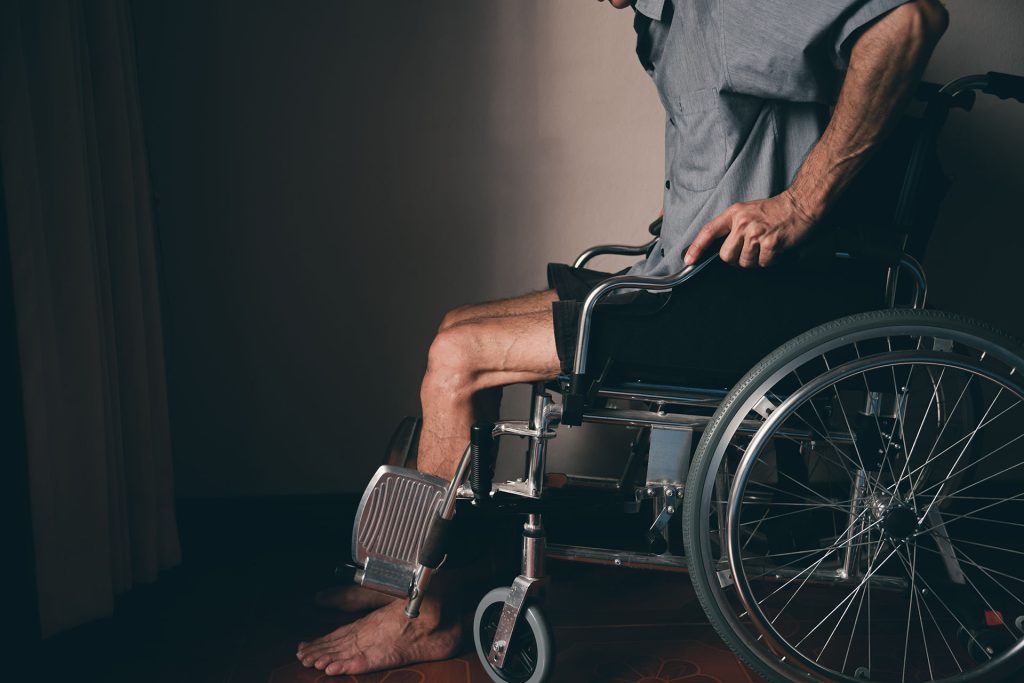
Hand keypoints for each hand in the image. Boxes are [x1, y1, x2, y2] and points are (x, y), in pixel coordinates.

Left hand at [683, 190, 818, 267]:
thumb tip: (721, 248)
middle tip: (749, 251)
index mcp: (734, 214)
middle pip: (726, 256)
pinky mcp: (771, 242)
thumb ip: (732, 227)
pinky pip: (763, 263)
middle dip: (736, 259)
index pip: (709, 231)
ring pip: (744, 262)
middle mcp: (742, 223)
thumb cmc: (774, 210)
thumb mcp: (747, 211)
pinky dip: (769, 260)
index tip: (689, 260)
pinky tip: (775, 248)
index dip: (696, 247)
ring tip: (764, 246)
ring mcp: (756, 232)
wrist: (801, 203)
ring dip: (755, 260)